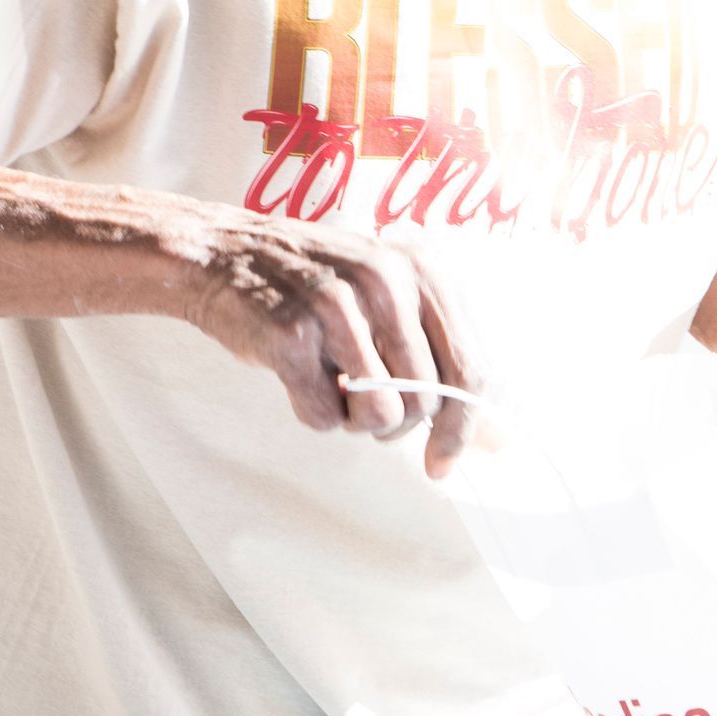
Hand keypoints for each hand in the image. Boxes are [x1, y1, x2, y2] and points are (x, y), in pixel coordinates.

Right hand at [176, 209, 482, 477]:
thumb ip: (444, 358)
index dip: (466, 429)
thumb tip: (496, 442)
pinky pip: (326, 417)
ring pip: (381, 417)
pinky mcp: (291, 335)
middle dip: (399, 425)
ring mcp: (338, 306)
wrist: (221, 253)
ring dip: (355, 420)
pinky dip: (313, 412)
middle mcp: (387, 282)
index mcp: (423, 269)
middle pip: (427, 402)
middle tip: (366, 405)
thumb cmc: (315, 286)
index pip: (471, 369)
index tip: (445, 462)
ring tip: (333, 382)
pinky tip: (298, 376)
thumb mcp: (389, 298)